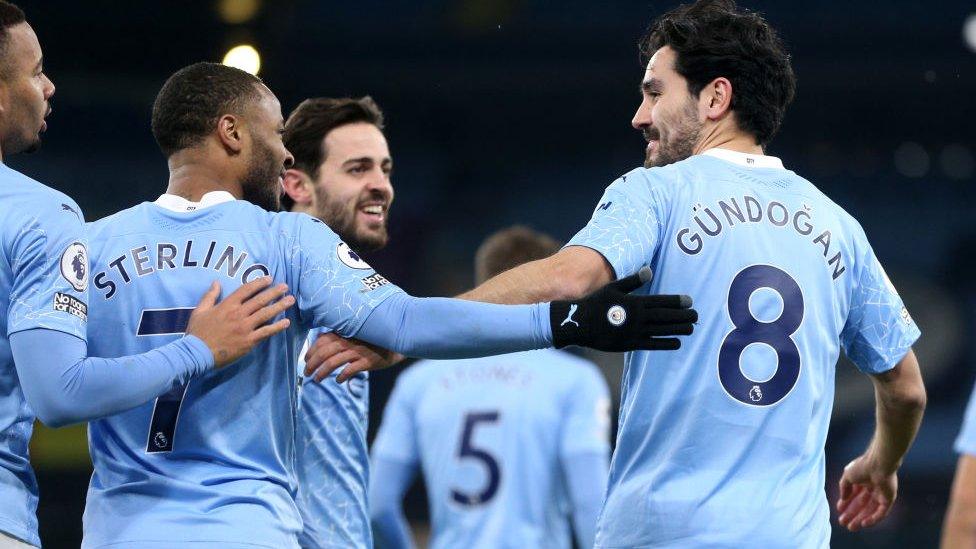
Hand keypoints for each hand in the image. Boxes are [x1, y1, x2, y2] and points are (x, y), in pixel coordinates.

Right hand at [187, 277, 294, 367]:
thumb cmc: (197, 332)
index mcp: (227, 305)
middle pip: (260, 300)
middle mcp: (238, 314)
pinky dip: (277, 327)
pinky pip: (266, 332)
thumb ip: (210, 295)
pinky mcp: (248, 341)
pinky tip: (286, 322)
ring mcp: (245, 327)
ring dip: (279, 306)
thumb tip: (216, 282)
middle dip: (274, 292)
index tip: (269, 278)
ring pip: (265, 314)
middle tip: (285, 286)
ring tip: (290, 300)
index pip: (246, 290)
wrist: (197, 353)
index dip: (259, 283)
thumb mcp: (200, 310)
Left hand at [303, 332, 403, 382]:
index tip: (305, 360)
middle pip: (324, 353)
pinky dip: (341, 376)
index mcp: (344, 333)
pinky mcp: (367, 361)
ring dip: (321, 373)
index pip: (321, 341)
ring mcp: (358, 351)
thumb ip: (338, 336)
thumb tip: (320, 340)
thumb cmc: (371, 339)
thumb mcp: (355, 334)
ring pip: (333, 362)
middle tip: (306, 373)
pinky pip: (349, 370)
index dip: (311, 352)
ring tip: (317, 380)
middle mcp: (349, 341)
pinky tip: (338, 381)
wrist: (395, 343)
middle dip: (312, 364)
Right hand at [549, 266, 696, 351]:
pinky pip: (652, 344)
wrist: (579, 324)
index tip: (689, 301)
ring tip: (691, 328)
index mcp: (634, 302)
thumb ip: (633, 280)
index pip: (661, 301)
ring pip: (662, 330)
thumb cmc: (596, 303)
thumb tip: (649, 270)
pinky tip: (678, 342)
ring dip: (678, 329)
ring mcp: (634, 332)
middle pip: (666, 316)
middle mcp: (637, 318)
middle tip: (697, 315)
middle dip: (683, 316)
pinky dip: (666, 343)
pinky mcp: (630, 344)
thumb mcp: (613, 288)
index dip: (677, 301)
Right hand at [836, 453, 897, 530]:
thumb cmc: (862, 467)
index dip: (846, 503)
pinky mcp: (889, 500)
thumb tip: (843, 498)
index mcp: (862, 481)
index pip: (854, 495)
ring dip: (860, 519)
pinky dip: (873, 519)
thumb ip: (844, 487)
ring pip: (870, 510)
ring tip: (851, 527)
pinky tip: (864, 523)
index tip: (839, 510)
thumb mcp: (847, 476)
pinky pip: (881, 512)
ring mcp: (881, 495)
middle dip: (852, 514)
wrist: (879, 464)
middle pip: (861, 505)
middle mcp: (872, 488)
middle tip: (843, 522)